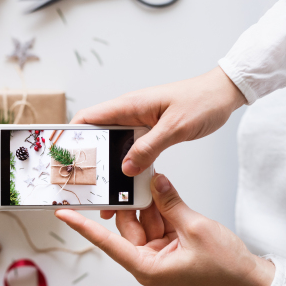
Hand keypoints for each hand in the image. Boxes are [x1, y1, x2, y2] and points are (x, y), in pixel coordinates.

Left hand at [55, 174, 273, 285]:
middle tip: (132, 178)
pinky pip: (155, 221)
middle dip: (130, 203)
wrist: (247, 278)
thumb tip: (154, 181)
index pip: (107, 243)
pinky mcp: (166, 245)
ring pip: (141, 220)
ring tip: (155, 184)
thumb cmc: (223, 267)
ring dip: (149, 203)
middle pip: (126, 225)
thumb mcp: (195, 228)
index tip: (64, 215)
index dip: (84, 228)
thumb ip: (170, 203)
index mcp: (146, 267)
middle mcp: (146, 261)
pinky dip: (159, 208)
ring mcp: (156, 253)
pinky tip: (163, 192)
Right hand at [72, 67, 246, 175]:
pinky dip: (127, 165)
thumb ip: (149, 148)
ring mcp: (138, 123)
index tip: (61, 154)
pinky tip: (127, 182)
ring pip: (114, 147)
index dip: (71, 135)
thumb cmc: (201, 102)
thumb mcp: (175, 127)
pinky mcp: (149, 132)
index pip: (88, 118)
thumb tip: (126, 168)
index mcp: (128, 106)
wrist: (223, 94)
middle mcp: (128, 114)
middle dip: (88, 158)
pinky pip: (132, 150)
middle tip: (82, 181)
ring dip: (108, 166)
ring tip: (104, 191)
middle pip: (97, 136)